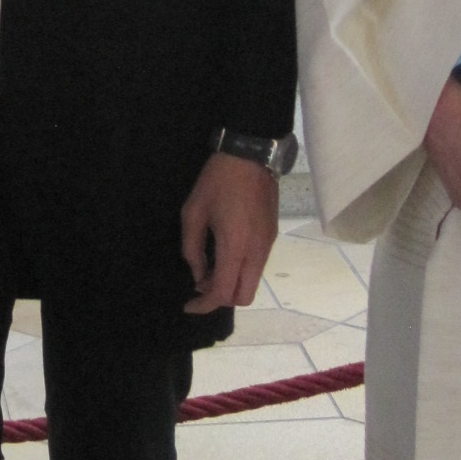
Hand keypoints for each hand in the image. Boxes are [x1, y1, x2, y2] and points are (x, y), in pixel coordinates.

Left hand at [181, 151, 278, 314]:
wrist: (251, 154)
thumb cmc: (217, 181)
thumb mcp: (193, 212)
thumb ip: (192, 248)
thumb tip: (198, 273)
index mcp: (235, 247)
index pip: (222, 292)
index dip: (203, 305)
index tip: (188, 305)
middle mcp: (256, 251)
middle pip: (243, 296)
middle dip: (221, 298)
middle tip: (200, 284)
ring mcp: (268, 244)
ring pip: (252, 282)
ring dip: (231, 284)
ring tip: (209, 267)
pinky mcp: (272, 236)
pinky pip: (256, 266)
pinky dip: (240, 271)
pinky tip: (224, 254)